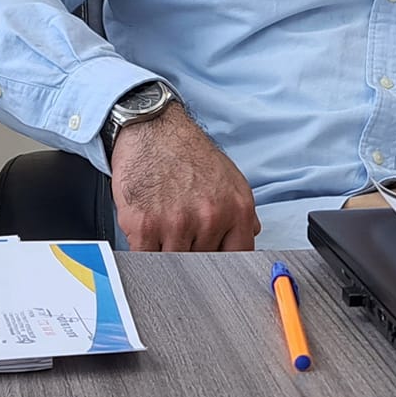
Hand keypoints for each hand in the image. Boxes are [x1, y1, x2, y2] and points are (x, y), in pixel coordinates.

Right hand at [109, 105, 259, 251]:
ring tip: (164, 229)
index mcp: (236, 209)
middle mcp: (210, 218)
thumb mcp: (229, 177)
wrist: (152, 130)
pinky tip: (147, 233)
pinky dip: (145, 252)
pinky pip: (146, 259)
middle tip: (183, 239)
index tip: (216, 267)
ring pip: (175, 264)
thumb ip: (242, 212)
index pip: (239, 257)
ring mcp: (177, 225)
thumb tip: (250, 234)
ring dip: (167, 253)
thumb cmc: (187, 152)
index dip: (225, 264)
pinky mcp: (145, 227)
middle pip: (204, 264)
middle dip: (193, 255)